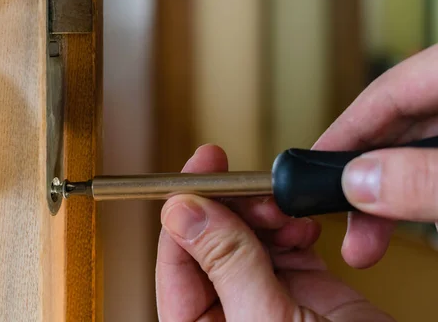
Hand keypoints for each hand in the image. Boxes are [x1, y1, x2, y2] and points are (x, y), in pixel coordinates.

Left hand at [156, 145, 393, 320]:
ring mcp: (265, 298)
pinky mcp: (304, 290)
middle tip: (249, 188)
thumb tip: (183, 212)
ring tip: (280, 212)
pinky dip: (292, 228)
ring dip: (262, 215)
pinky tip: (300, 226)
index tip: (199, 171)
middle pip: (209, 242)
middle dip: (230, 209)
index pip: (174, 262)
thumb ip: (225, 264)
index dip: (183, 211)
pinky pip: (285, 244)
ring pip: (247, 237)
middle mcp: (228, 313)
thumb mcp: (266, 321)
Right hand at [315, 47, 437, 267]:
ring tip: (375, 237)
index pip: (386, 92)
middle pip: (398, 127)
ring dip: (397, 194)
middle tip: (349, 224)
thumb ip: (424, 179)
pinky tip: (421, 217)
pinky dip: (426, 191)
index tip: (312, 168)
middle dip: (370, 181)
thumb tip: (361, 184)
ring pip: (420, 151)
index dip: (343, 132)